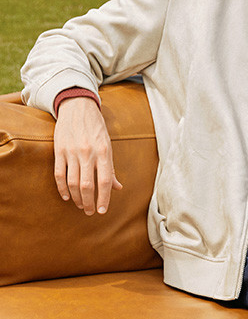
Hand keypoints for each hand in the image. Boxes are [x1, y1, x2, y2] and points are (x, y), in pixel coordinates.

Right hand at [54, 96, 121, 214]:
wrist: (77, 107)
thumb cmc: (96, 128)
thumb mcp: (108, 145)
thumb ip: (110, 168)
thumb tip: (118, 188)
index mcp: (104, 152)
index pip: (104, 182)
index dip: (104, 199)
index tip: (102, 211)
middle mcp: (88, 153)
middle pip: (87, 185)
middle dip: (89, 202)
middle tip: (90, 212)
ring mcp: (71, 152)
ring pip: (72, 182)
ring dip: (76, 198)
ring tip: (80, 205)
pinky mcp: (59, 151)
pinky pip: (59, 174)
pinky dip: (62, 188)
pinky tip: (66, 196)